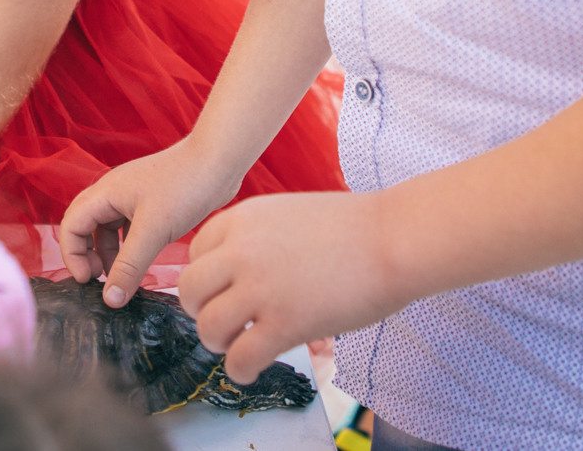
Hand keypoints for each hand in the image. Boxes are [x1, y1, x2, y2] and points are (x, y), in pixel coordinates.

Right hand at [60, 138, 244, 306]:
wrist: (219, 162)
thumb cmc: (184, 188)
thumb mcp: (153, 232)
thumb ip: (129, 267)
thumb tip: (110, 300)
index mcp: (105, 192)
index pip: (71, 226)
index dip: (73, 256)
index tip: (89, 282)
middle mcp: (113, 192)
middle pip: (85, 226)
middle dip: (87, 255)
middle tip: (100, 281)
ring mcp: (132, 196)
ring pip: (108, 229)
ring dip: (110, 254)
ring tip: (124, 278)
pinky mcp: (151, 202)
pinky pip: (128, 228)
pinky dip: (129, 247)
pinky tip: (143, 263)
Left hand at [180, 190, 404, 384]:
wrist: (394, 239)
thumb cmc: (353, 227)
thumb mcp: (287, 212)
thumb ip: (256, 236)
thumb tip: (236, 268)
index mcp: (242, 219)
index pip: (194, 254)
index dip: (206, 279)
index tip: (223, 292)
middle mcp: (241, 251)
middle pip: (189, 290)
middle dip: (201, 311)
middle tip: (225, 322)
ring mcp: (261, 288)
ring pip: (207, 327)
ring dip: (218, 343)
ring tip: (238, 345)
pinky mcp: (284, 324)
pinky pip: (240, 359)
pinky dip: (240, 370)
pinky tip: (252, 368)